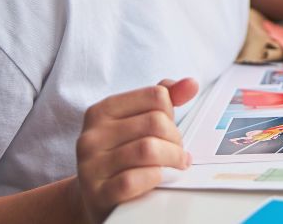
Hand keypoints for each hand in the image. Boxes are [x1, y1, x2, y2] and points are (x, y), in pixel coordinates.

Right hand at [74, 78, 197, 222]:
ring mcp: (91, 166)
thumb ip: (163, 99)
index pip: (156, 95)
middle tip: (177, 152)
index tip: (170, 128)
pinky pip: (134, 180)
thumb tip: (191, 84)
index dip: (172, 113)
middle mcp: (92, 136)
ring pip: (148, 149)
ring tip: (175, 164)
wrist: (94, 198)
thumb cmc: (121, 155)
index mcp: (102, 111)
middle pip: (155, 122)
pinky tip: (158, 178)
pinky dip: (155, 177)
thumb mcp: (136, 122)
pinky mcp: (97, 194)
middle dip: (175, 138)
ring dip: (172, 158)